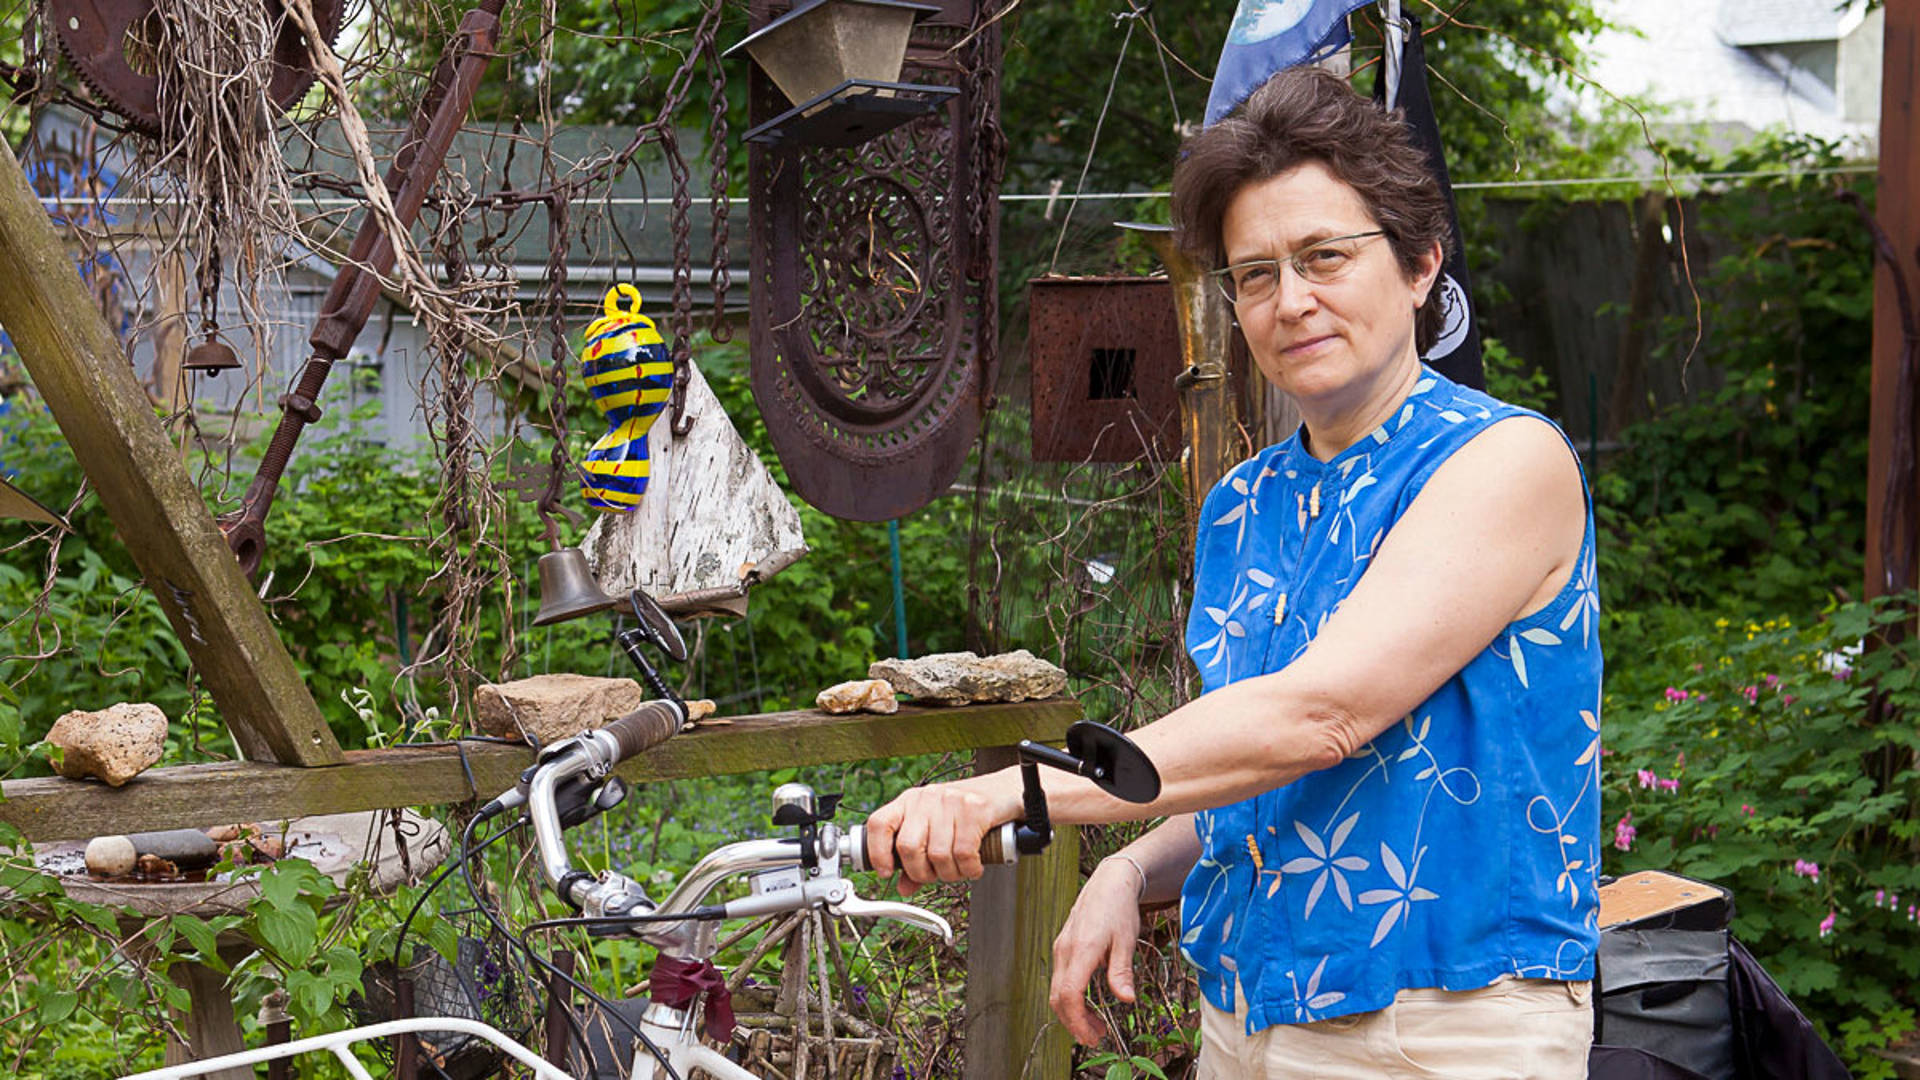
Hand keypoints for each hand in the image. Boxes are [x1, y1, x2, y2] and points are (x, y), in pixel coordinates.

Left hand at [863, 772, 1021, 895]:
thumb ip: (917, 859)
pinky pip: (964, 853)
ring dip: (950, 874)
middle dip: (922, 873)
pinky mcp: (974, 809)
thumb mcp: (937, 831)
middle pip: (908, 847)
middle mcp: (926, 799)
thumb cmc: (969, 813)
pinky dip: (969, 869)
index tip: (885, 872)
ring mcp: (950, 802)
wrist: (1007, 791)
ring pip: (938, 855)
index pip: (879, 824)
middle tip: (936, 875)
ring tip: (959, 870)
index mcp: (910, 801)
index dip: (877, 852)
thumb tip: (903, 887)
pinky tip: (974, 866)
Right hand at [1049, 857, 1144, 1045]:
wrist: (1109, 882)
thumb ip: (1122, 971)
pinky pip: (1060, 979)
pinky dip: (1070, 998)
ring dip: (1072, 1013)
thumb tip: (1125, 999)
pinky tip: (1087, 1004)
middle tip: (1095, 1038)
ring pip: (1057, 990)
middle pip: (1058, 998)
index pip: (1069, 994)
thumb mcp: (1127, 940)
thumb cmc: (1119, 908)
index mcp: (1081, 949)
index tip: (1093, 1036)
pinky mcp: (1063, 948)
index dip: (1078, 1020)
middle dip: (1074, 1023)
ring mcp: (1061, 949)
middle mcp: (1065, 950)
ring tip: (1095, 1026)